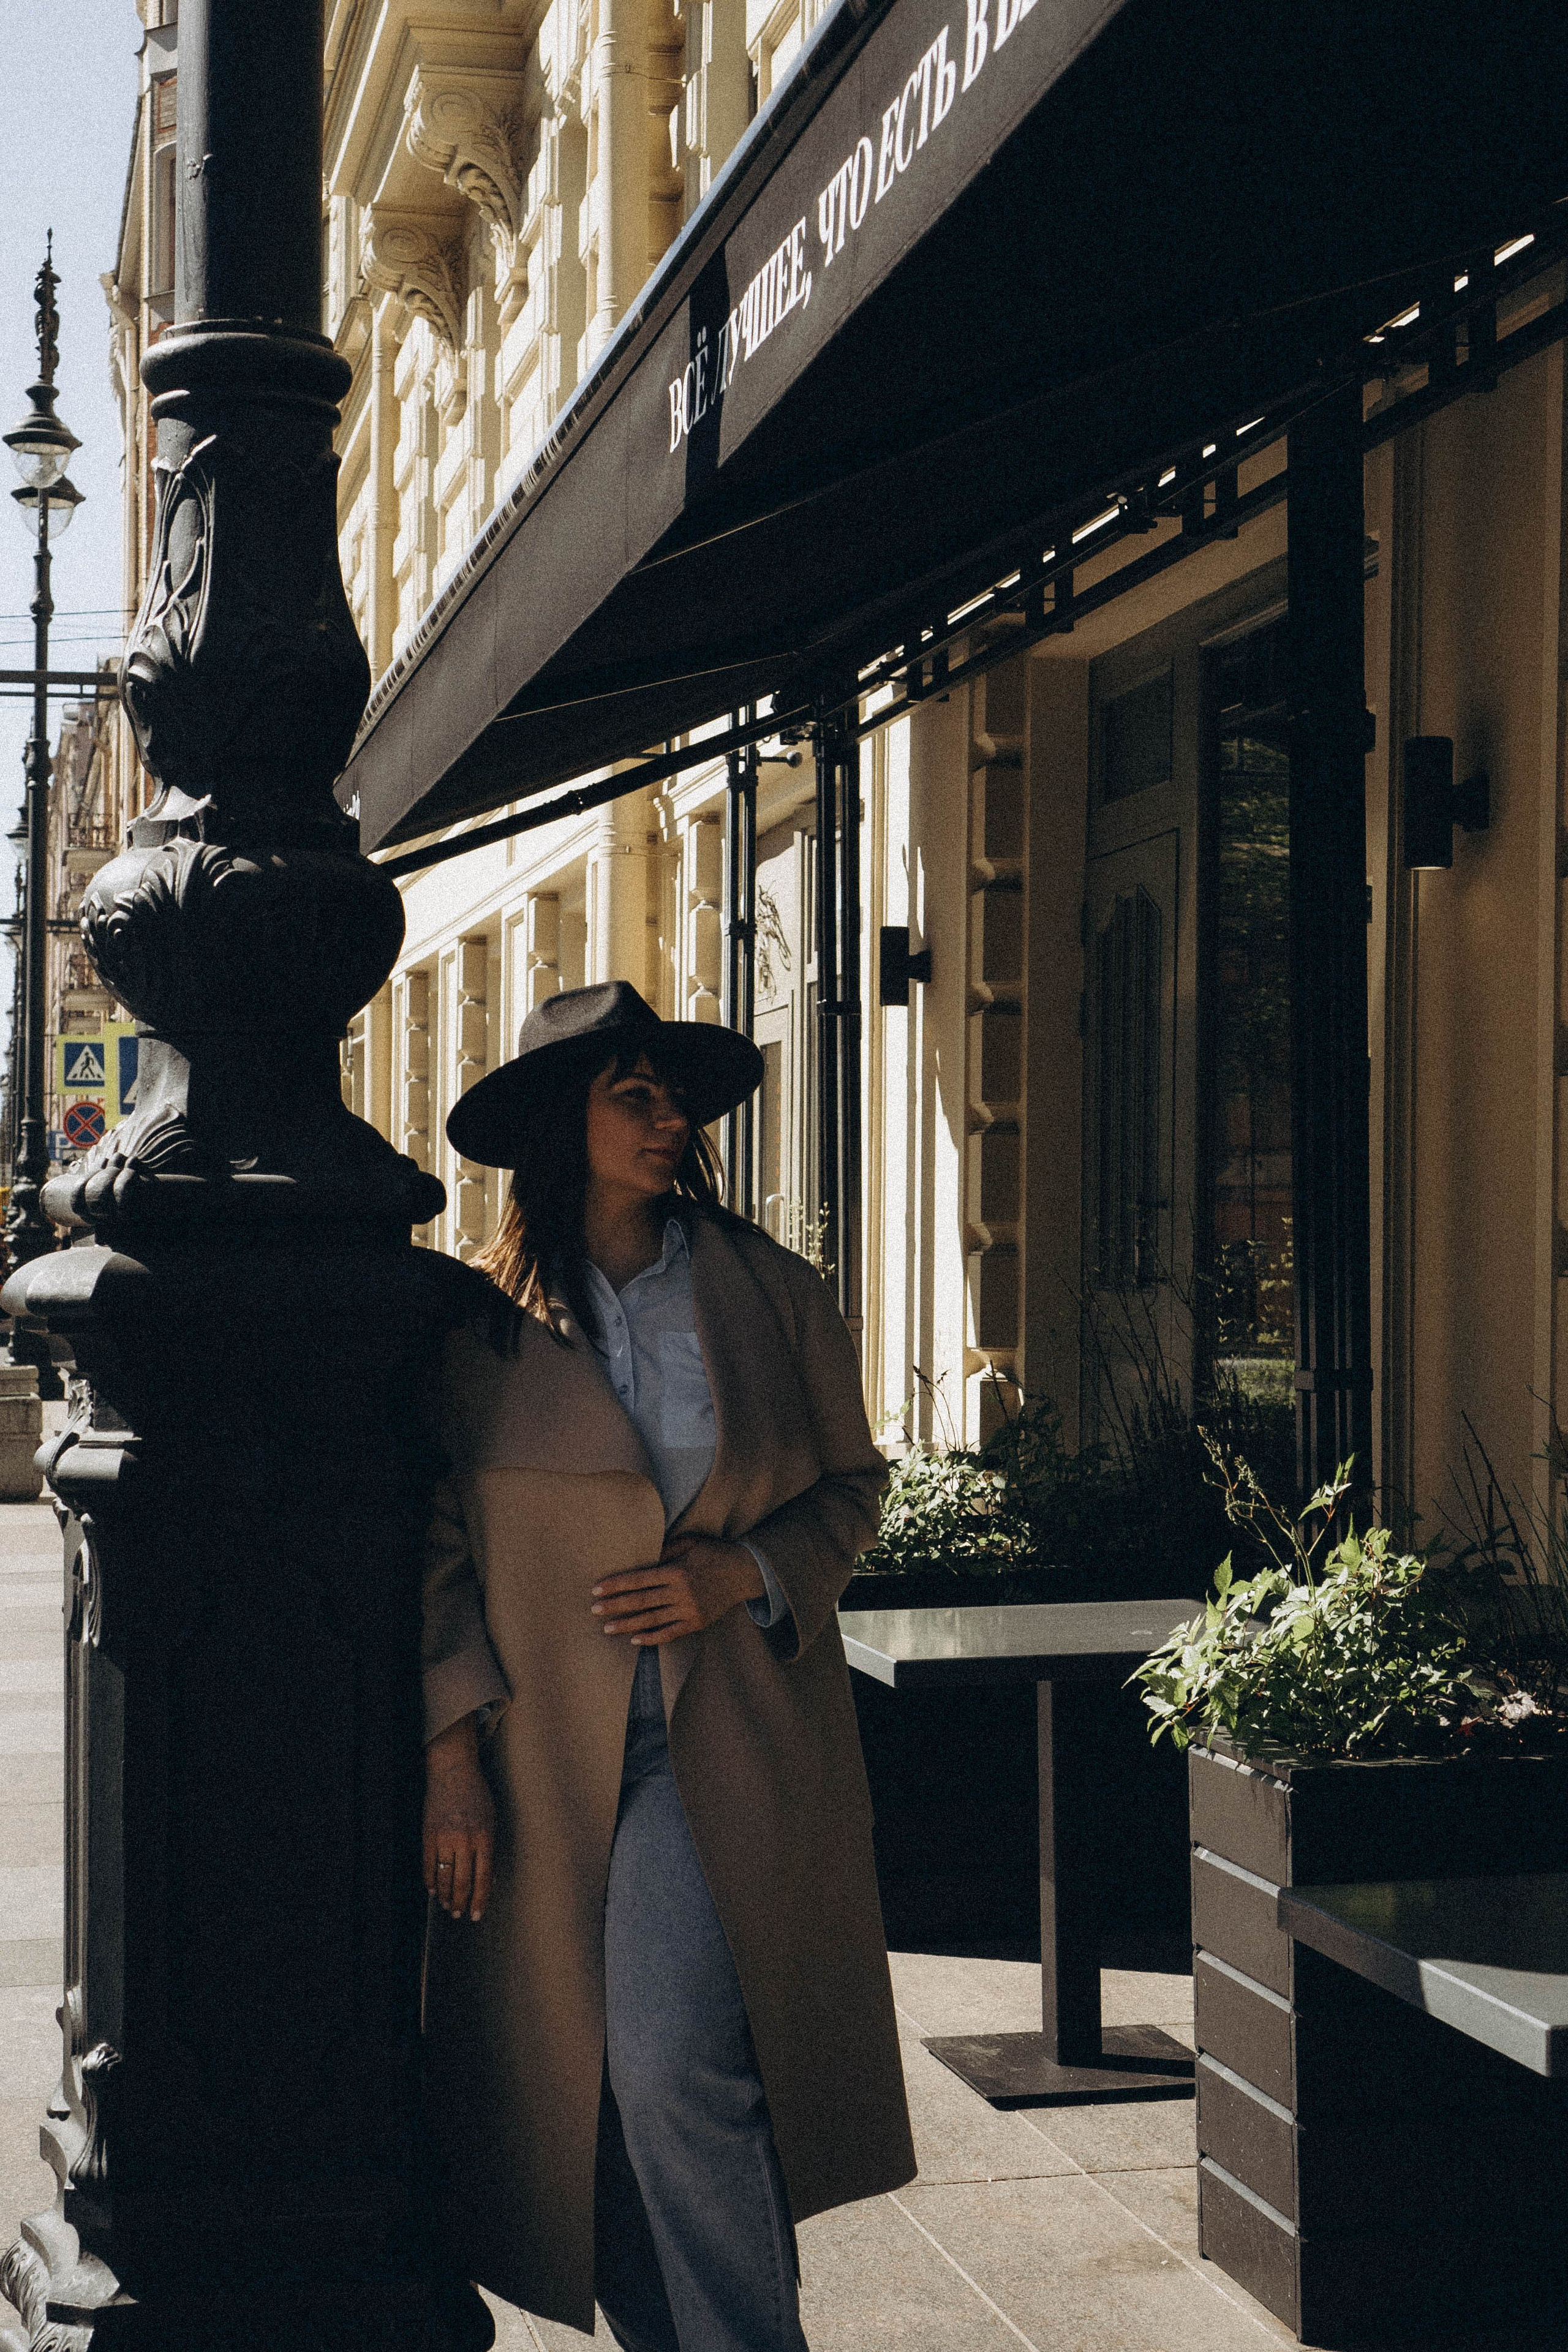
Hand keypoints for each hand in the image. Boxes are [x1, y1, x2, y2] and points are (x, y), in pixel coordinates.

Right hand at [423, 1713, 494, 1920]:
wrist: (453, 1771)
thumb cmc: (477, 1795)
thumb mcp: (491, 1820)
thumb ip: (489, 1850)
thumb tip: (488, 1881)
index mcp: (484, 1837)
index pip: (483, 1878)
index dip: (480, 1900)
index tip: (477, 1915)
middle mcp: (465, 1840)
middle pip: (463, 1882)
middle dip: (461, 1903)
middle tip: (459, 1915)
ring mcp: (444, 1837)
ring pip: (443, 1876)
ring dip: (445, 1896)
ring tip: (447, 1906)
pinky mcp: (428, 1834)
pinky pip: (428, 1864)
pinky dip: (430, 1880)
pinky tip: (433, 1890)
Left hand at [591, 1532, 764, 1644]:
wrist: (745, 1573)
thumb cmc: (714, 1553)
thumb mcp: (691, 1542)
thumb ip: (666, 1550)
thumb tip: (640, 1559)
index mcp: (677, 1571)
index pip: (639, 1579)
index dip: (616, 1585)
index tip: (596, 1590)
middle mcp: (681, 1593)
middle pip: (641, 1602)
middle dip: (615, 1606)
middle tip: (594, 1611)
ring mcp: (689, 1610)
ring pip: (652, 1620)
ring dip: (627, 1625)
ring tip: (607, 1628)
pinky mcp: (696, 1623)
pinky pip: (670, 1633)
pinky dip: (652, 1638)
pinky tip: (635, 1640)